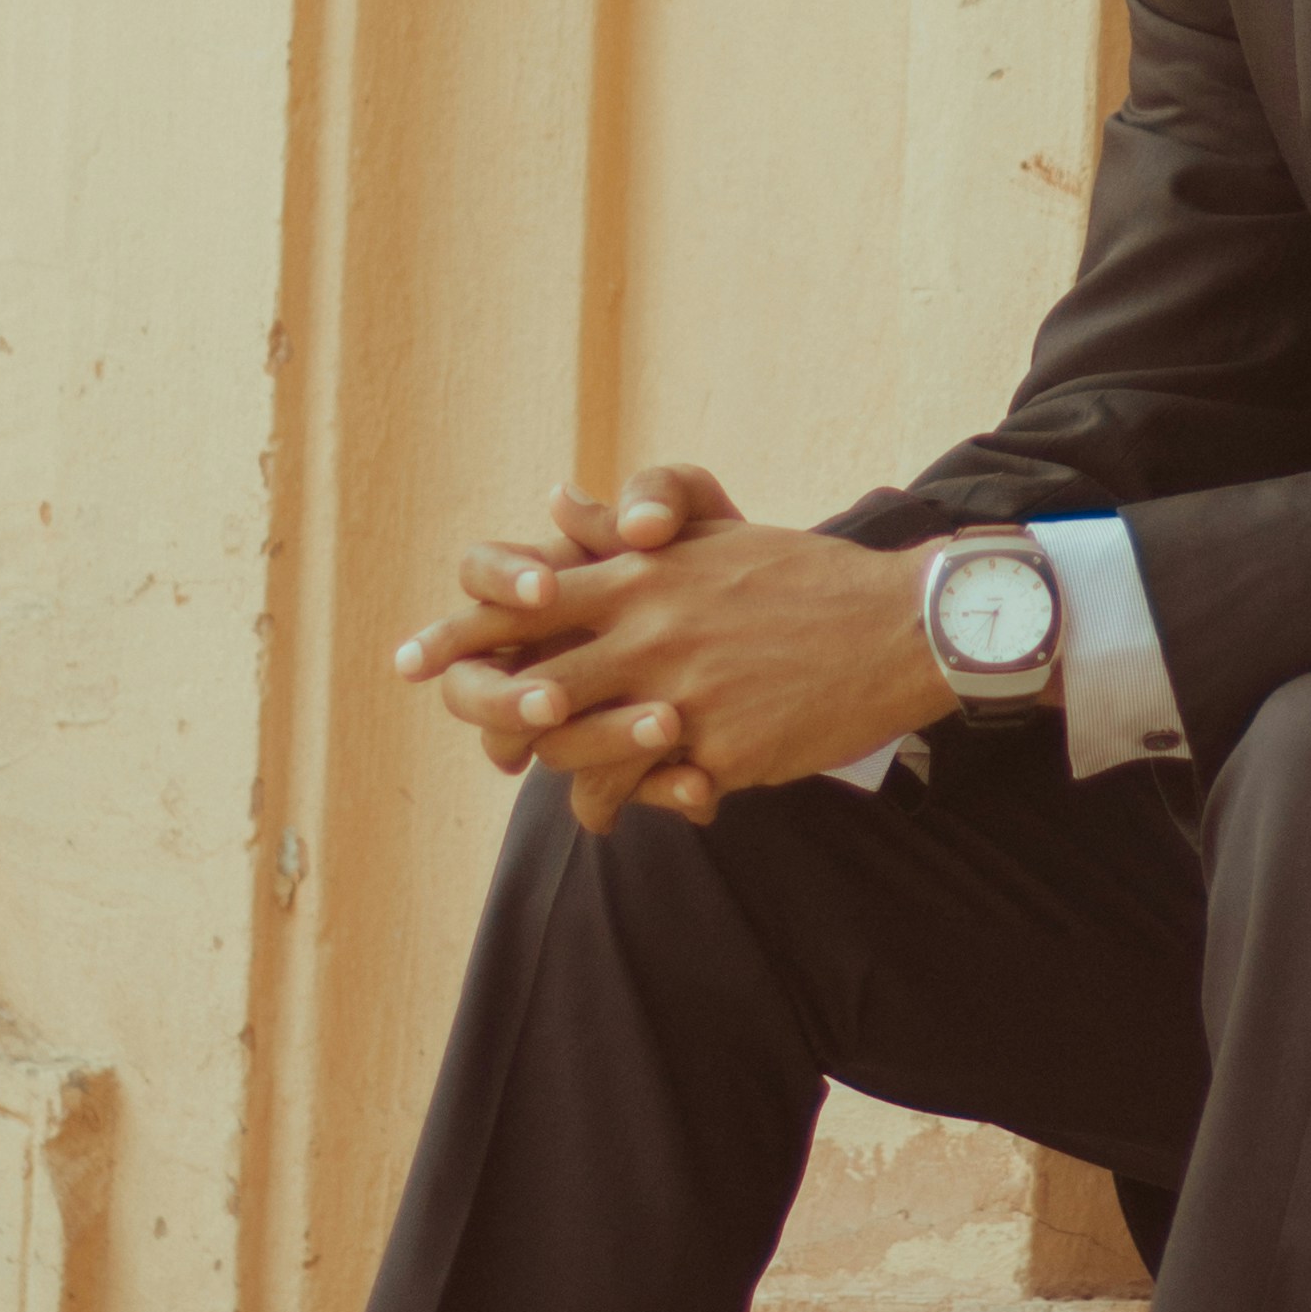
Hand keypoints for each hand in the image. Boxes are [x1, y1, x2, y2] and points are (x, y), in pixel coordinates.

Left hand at [397, 484, 945, 835]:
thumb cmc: (807, 578)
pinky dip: (641, 802)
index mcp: (643, 578)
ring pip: (580, 749)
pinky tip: (650, 807)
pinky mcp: (722, 748)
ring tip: (568, 788)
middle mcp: (652, 632)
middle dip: (490, 719)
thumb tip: (556, 503)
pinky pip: (652, 788)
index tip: (410, 661)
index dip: (459, 634)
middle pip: (533, 685)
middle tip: (478, 740)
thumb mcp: (715, 540)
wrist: (900, 628)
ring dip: (565, 772)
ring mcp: (685, 694)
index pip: (525, 603)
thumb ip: (630, 531)